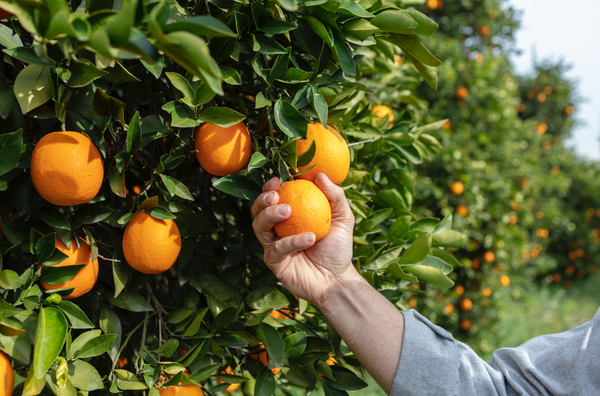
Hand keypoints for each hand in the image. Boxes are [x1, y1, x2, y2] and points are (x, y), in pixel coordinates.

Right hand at [251, 173, 356, 306]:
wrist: (337, 279)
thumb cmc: (338, 247)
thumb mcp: (343, 217)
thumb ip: (335, 196)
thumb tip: (320, 175)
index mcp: (289, 217)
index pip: (273, 198)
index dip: (270, 187)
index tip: (278, 179)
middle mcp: (277, 230)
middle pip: (258, 211)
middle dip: (262, 200)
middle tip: (275, 196)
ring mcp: (273, 247)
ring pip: (259, 228)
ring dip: (271, 216)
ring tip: (288, 210)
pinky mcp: (274, 263)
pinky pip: (276, 249)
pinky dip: (292, 241)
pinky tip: (309, 238)